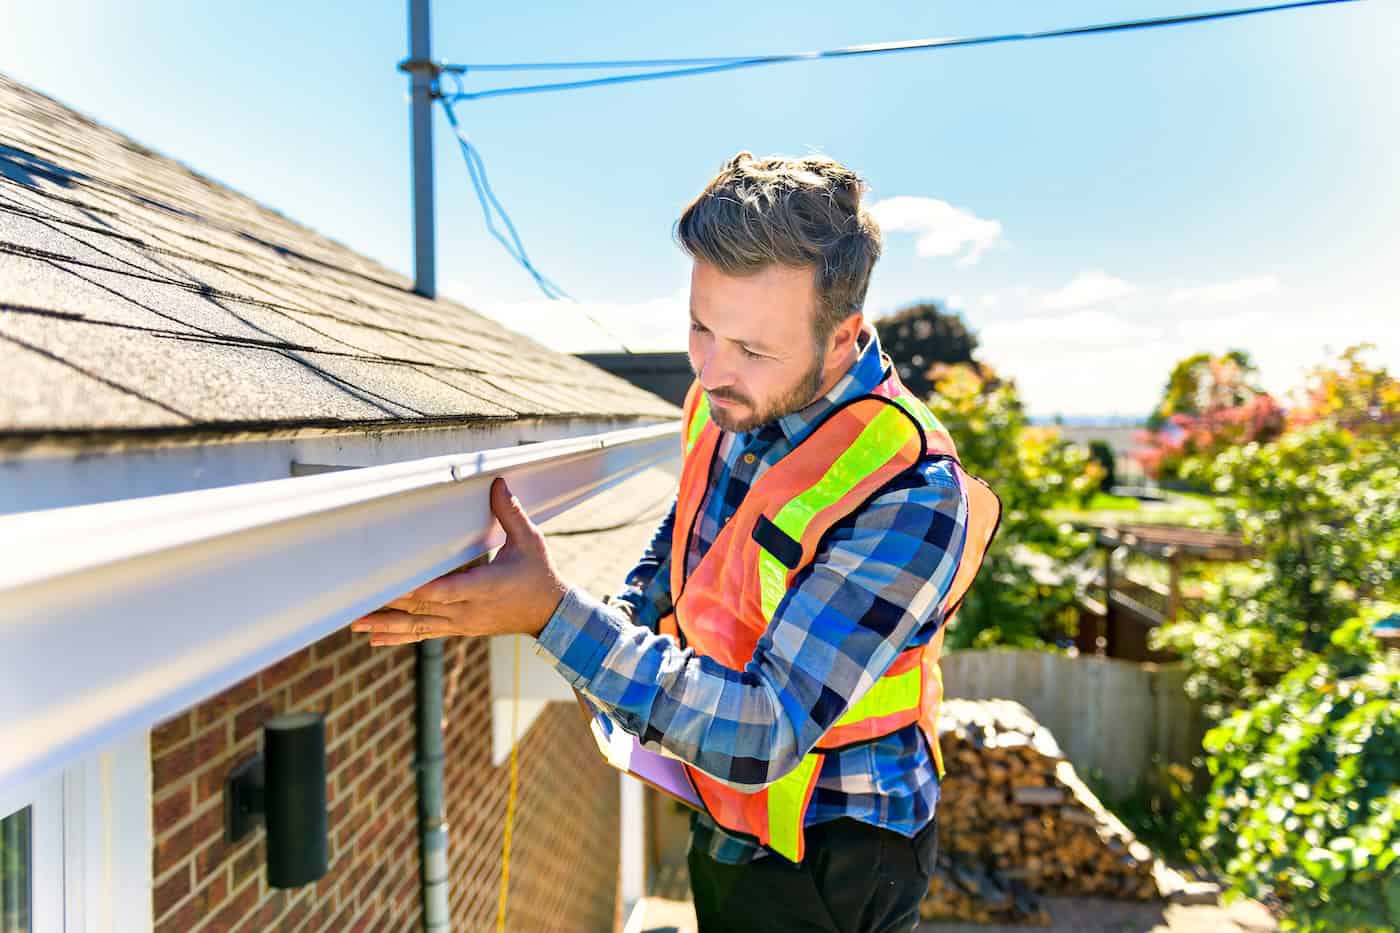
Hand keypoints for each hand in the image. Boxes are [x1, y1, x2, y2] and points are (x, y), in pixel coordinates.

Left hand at [350, 477, 568, 645]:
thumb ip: (510, 513)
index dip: (422, 589)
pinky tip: (375, 639)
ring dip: (387, 625)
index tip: (397, 586)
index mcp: (487, 586)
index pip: (448, 590)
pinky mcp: (459, 628)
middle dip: (390, 604)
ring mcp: (463, 623)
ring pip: (419, 625)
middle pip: (424, 608)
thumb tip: (496, 483)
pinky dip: (399, 637)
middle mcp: (470, 609)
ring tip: (356, 623)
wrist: (550, 615)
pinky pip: (425, 635)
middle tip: (358, 601)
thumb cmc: (539, 574)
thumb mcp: (531, 541)